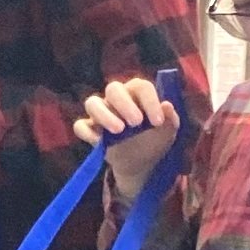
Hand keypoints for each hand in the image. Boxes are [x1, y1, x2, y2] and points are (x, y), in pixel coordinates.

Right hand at [74, 75, 179, 198]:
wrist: (141, 163)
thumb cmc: (154, 139)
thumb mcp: (167, 132)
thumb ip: (170, 119)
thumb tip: (167, 106)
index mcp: (137, 93)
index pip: (140, 87)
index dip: (149, 101)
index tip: (157, 121)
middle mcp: (117, 98)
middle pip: (113, 89)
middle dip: (124, 104)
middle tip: (137, 122)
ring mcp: (101, 112)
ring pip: (92, 103)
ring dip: (104, 115)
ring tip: (118, 130)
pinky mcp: (90, 129)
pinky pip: (80, 126)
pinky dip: (87, 133)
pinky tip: (99, 143)